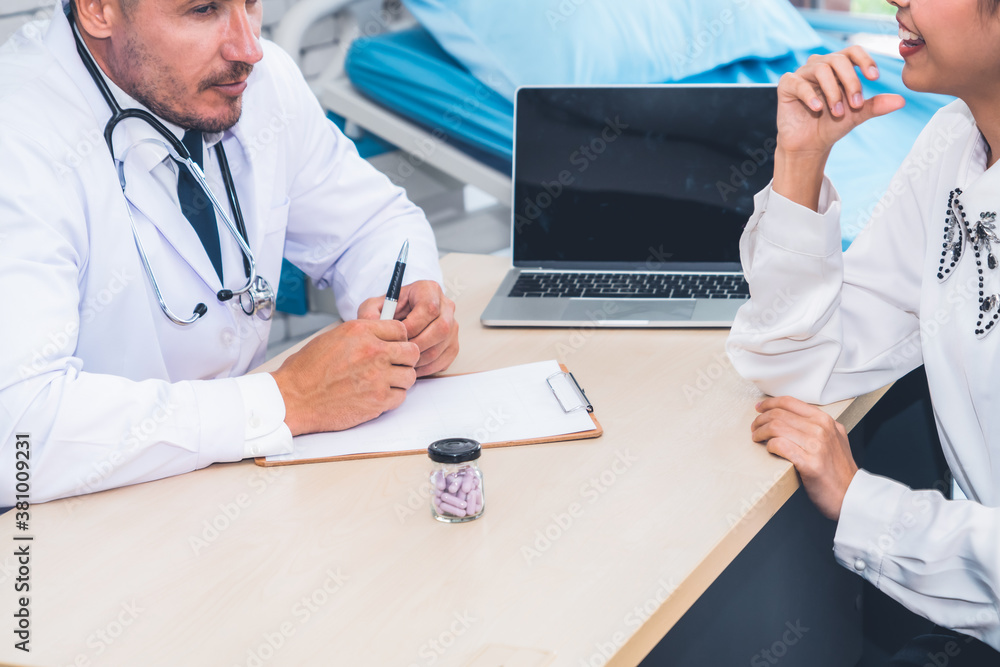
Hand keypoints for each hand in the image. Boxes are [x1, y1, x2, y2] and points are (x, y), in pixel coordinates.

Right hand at [270, 319, 419, 435]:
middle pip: (412, 352)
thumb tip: (380, 336)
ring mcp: (378, 377)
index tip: (393, 347)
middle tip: (394, 365)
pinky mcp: (378, 400)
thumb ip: (361, 335)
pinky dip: (392, 397)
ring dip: (399, 380)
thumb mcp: (332, 337)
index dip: (398, 339)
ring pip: (409, 376)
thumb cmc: (306, 371)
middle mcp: (373, 351)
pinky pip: (401, 396)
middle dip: (405, 359)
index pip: (400, 329)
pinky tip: (376, 395)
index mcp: (360, 331)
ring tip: (383, 382)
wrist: (294, 398)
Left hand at [358, 280, 458, 376]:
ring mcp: (453, 326)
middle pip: (441, 329)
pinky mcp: (453, 345)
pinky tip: (410, 366)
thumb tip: (372, 324)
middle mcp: (446, 306)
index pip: (429, 309)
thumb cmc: (388, 311)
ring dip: (420, 359)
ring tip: (401, 362)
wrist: (398, 319)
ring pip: (441, 347)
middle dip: (417, 345)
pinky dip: (426, 368)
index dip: (412, 327)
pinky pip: (444, 361)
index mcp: (429, 289)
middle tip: (399, 353)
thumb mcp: (374, 307)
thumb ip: (369, 313)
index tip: (397, 336)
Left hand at [751, 396, 858, 520]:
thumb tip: (793, 416)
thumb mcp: (836, 438)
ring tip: (756, 438)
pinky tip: (768, 449)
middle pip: (779, 414)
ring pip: (776, 427)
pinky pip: (780, 445)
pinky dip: (769, 445)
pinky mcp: (809, 463)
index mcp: (825, 420)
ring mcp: (816, 445)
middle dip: (761, 419)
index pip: (790, 402)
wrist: (851, 494)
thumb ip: (819, 425)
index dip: (770, 403)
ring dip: (760, 432)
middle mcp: (822, 429)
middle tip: (754, 428)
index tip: (759, 408)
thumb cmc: (840, 470)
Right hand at [776, 46, 905, 157]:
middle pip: (838, 59)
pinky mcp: (786, 86)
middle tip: (856, 104)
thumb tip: (901, 100)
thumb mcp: (857, 115)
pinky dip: (810, 95)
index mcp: (837, 68)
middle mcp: (819, 66)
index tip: (875, 77)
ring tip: (838, 112)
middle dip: (851, 81)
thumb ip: (876, 105)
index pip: (852, 52)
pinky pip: (798, 82)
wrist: (809, 145)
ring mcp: (802, 75)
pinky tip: (818, 108)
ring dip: (833, 91)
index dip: (864, 60)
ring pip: (821, 68)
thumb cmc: (832, 125)